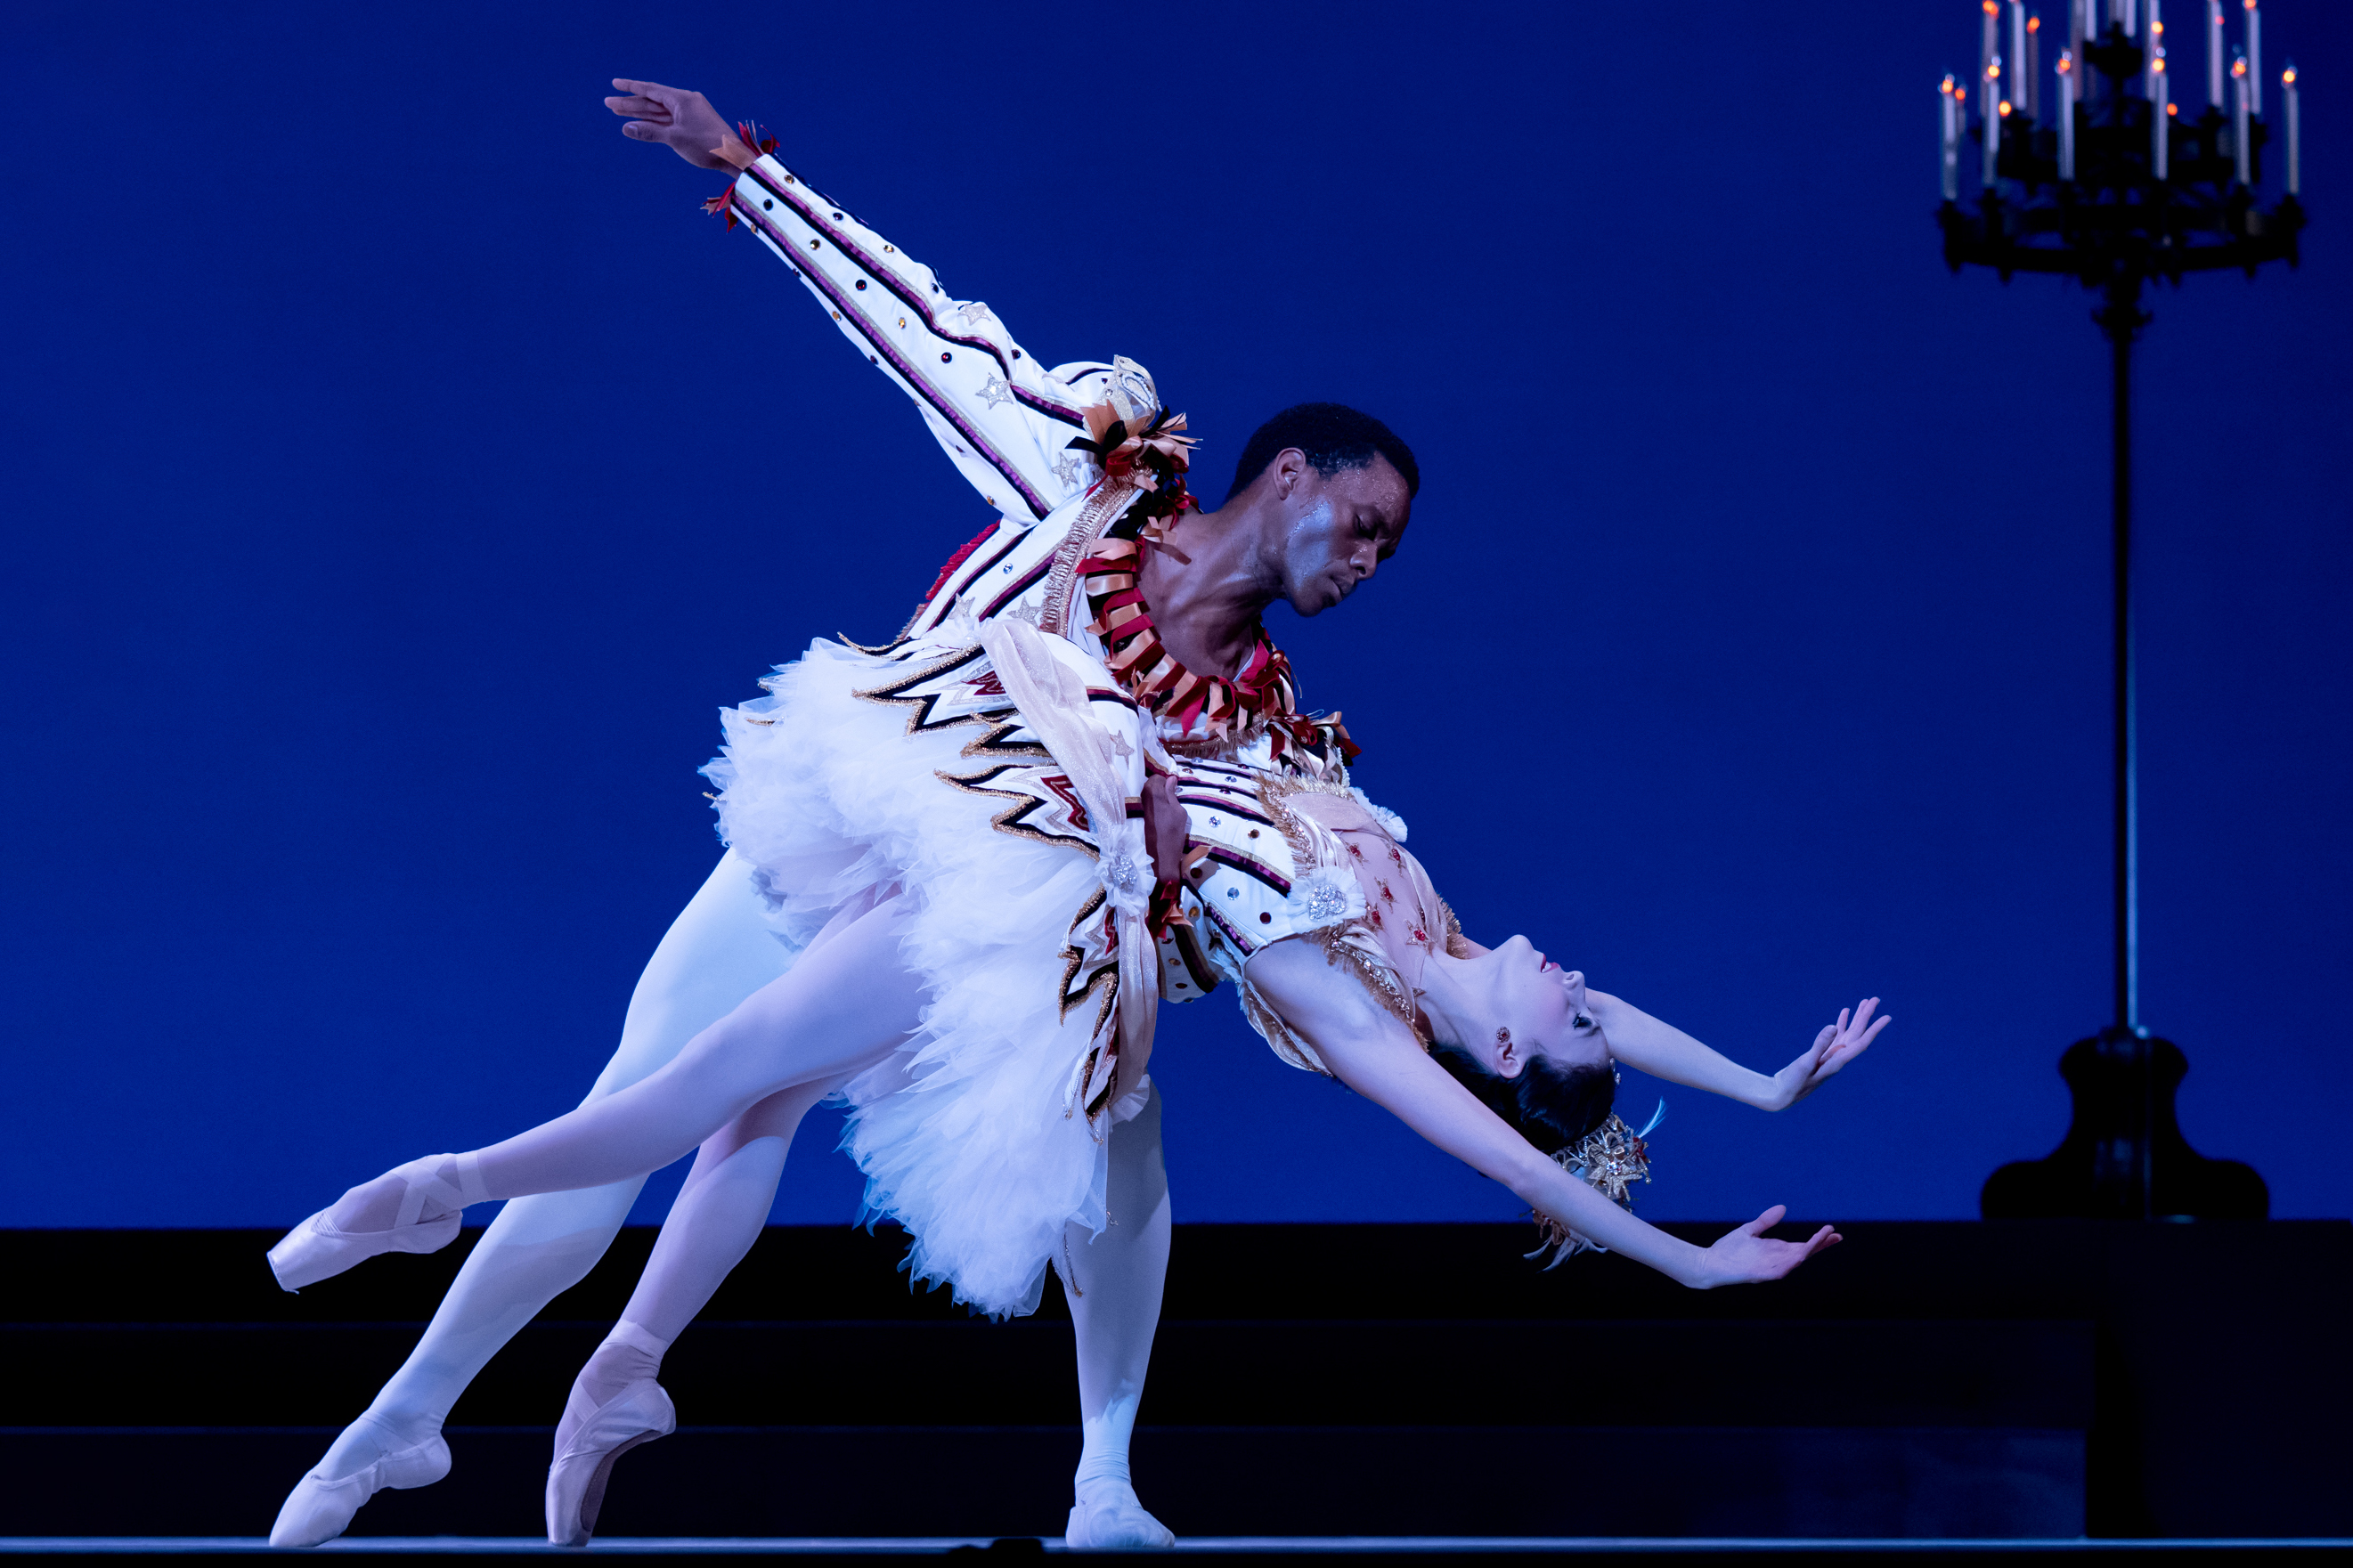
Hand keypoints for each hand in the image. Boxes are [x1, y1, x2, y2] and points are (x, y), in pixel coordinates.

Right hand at [604, 79, 736, 169]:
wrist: (733, 157)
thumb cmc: (707, 146)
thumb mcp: (675, 139)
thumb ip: (649, 132)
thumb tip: (626, 128)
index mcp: (682, 99)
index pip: (651, 90)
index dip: (631, 87)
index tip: (614, 83)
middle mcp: (685, 102)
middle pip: (653, 101)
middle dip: (630, 103)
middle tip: (608, 103)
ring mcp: (689, 113)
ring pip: (659, 111)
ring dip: (639, 113)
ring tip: (617, 112)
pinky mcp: (692, 125)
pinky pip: (668, 120)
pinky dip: (653, 122)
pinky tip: (639, 123)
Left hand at [1141, 774, 1185, 884]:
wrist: (1162, 854)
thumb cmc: (1174, 833)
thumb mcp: (1179, 811)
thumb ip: (1172, 794)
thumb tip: (1171, 779)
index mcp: (1155, 795)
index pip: (1155, 778)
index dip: (1165, 779)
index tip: (1174, 785)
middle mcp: (1145, 799)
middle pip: (1150, 784)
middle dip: (1160, 785)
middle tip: (1172, 793)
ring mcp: (1143, 807)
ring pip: (1148, 792)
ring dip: (1158, 793)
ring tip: (1170, 801)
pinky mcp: (1143, 815)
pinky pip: (1148, 801)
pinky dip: (1156, 800)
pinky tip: (1164, 808)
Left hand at [1691, 1205, 1839, 1287]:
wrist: (1709, 1262)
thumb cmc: (1729, 1249)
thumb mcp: (1749, 1230)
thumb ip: (1766, 1221)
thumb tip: (1783, 1208)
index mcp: (1777, 1250)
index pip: (1804, 1245)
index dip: (1819, 1240)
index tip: (1834, 1232)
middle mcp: (1777, 1260)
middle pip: (1805, 1252)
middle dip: (1820, 1244)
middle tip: (1835, 1234)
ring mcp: (1770, 1268)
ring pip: (1795, 1260)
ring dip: (1809, 1250)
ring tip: (1822, 1238)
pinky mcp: (1760, 1274)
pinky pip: (1779, 1269)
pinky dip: (1790, 1263)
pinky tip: (1800, 1255)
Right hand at [1765, 996, 1888, 1110]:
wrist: (1783, 1095)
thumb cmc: (1794, 1083)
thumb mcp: (1806, 1062)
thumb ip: (1819, 1045)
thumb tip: (1833, 1026)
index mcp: (1838, 1061)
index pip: (1861, 1042)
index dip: (1874, 1029)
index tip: (1887, 1017)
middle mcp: (1838, 1057)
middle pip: (1858, 1034)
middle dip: (1866, 1016)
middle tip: (1876, 999)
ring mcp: (1831, 1055)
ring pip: (1849, 1033)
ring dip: (1856, 1018)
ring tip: (1864, 1002)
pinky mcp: (1822, 1054)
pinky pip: (1836, 1035)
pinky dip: (1841, 1023)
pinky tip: (1843, 1013)